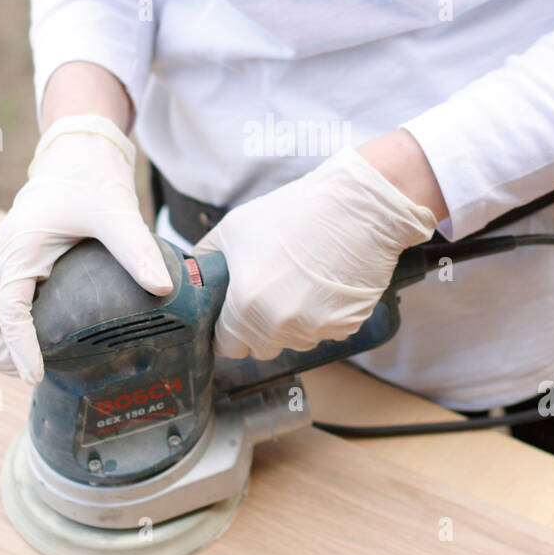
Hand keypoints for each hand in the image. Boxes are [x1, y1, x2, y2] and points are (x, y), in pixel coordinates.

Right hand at [0, 114, 170, 383]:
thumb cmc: (92, 180)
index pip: (8, 308)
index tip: (34, 374)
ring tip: (28, 367)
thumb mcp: (117, 213)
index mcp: (21, 247)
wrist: (77, 153)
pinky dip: (4, 326)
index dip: (18, 346)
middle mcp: (3, 254)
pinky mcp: (12, 260)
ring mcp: (3, 257)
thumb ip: (138, 251)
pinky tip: (34, 340)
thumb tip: (163, 289)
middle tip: (30, 376)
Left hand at [193, 145, 438, 360]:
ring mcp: (315, 328)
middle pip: (261, 348)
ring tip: (300, 284)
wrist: (357, 207)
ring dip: (291, 324)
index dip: (228, 331)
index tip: (234, 317)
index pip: (227, 346)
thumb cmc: (295, 212)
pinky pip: (324, 334)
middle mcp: (279, 323)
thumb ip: (207, 258)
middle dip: (258, 328)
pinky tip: (323, 287)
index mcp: (246, 303)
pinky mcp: (345, 326)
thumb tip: (196, 276)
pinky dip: (322, 318)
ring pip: (293, 342)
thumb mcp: (235, 227)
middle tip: (270, 293)